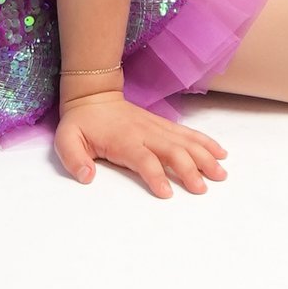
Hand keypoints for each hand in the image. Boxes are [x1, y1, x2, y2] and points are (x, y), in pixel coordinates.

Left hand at [52, 90, 226, 197]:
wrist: (93, 95)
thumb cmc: (81, 123)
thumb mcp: (66, 139)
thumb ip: (73, 158)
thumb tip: (87, 176)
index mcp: (123, 140)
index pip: (144, 159)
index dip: (156, 175)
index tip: (167, 193)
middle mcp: (145, 133)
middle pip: (172, 151)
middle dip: (189, 170)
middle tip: (201, 189)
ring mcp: (157, 128)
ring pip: (185, 142)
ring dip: (204, 157)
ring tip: (220, 174)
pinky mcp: (163, 125)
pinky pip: (188, 133)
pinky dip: (206, 143)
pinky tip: (221, 153)